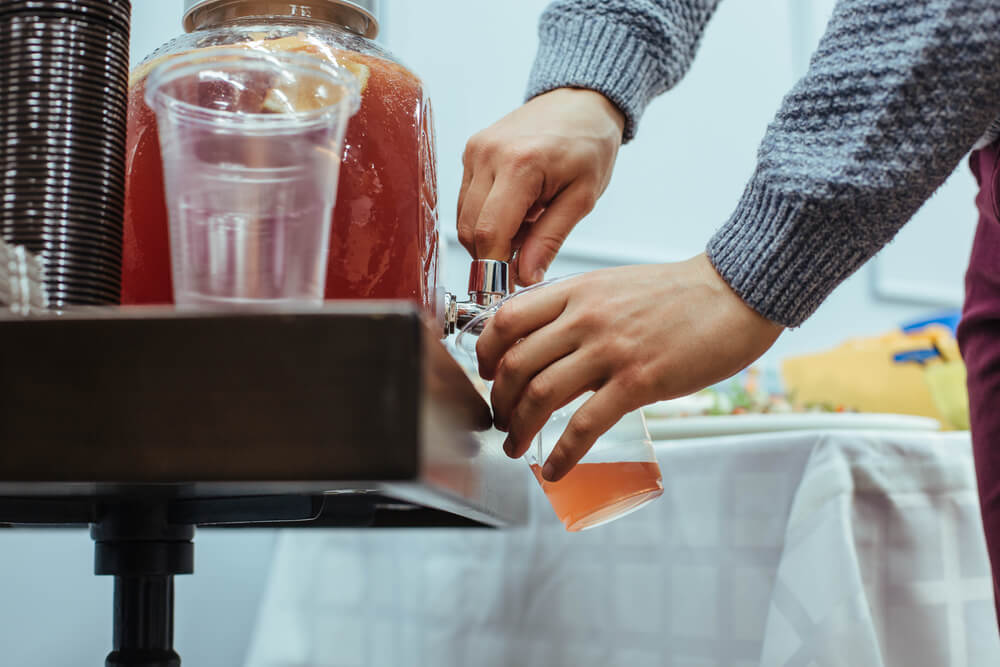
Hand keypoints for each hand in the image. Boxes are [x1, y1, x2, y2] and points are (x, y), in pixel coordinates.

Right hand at [458, 88, 624, 284]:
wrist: (580, 100)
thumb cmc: (589, 144)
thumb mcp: (583, 197)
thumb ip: (550, 240)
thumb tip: (525, 278)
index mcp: (521, 164)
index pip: (490, 232)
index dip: (493, 268)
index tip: (505, 288)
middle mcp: (488, 154)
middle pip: (470, 229)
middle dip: (491, 255)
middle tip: (523, 261)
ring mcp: (475, 150)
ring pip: (463, 217)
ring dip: (489, 235)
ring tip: (527, 226)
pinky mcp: (470, 150)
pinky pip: (466, 199)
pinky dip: (486, 216)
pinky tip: (516, 209)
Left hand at [475, 254, 783, 480]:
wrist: (735, 292)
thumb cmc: (679, 292)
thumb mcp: (613, 285)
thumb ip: (577, 308)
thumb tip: (546, 341)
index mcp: (577, 292)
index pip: (506, 320)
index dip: (484, 352)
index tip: (485, 374)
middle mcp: (585, 318)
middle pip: (515, 364)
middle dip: (498, 400)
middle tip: (499, 420)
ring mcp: (610, 350)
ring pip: (540, 395)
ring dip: (519, 428)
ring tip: (515, 446)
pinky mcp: (639, 381)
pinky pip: (584, 425)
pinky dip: (562, 454)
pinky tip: (555, 470)